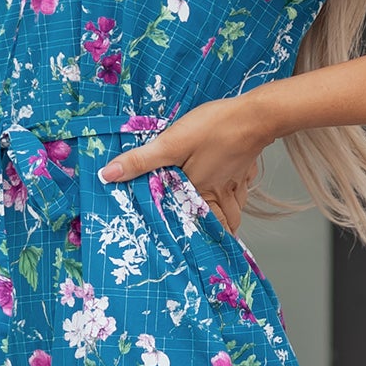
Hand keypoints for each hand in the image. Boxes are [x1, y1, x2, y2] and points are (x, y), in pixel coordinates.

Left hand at [98, 93, 274, 234]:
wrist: (256, 114)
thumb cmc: (214, 129)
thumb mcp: (171, 143)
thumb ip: (141, 161)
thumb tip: (108, 176)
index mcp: (202, 194)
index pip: (199, 227)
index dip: (196, 241)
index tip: (189, 251)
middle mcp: (222, 194)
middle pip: (225, 224)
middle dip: (216, 232)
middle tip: (205, 236)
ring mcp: (238, 182)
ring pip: (235, 209)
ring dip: (227, 215)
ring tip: (216, 218)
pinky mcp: (246, 167)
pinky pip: (243, 188)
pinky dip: (237, 193)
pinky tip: (231, 185)